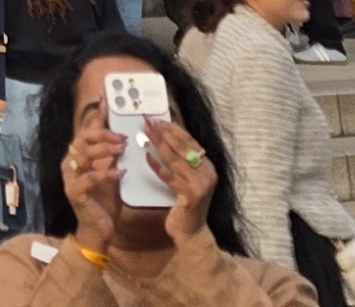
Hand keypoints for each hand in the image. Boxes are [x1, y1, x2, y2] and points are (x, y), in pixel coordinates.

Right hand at [58, 118, 126, 226]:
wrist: (99, 232)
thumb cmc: (104, 204)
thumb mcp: (111, 175)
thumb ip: (112, 158)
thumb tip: (122, 138)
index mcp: (77, 158)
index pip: (85, 132)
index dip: (95, 118)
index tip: (106, 103)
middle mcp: (70, 164)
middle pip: (81, 139)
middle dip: (102, 134)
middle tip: (121, 136)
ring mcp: (70, 178)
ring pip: (83, 154)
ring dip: (104, 149)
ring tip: (121, 149)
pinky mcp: (75, 192)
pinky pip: (90, 178)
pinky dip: (107, 173)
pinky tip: (121, 172)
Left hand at [146, 117, 217, 245]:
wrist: (191, 234)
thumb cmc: (186, 205)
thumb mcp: (187, 180)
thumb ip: (181, 163)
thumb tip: (164, 137)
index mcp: (208, 167)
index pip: (190, 142)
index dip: (174, 129)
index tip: (159, 119)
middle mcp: (208, 174)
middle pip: (182, 148)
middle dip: (164, 133)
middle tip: (148, 122)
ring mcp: (201, 185)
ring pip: (176, 160)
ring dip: (159, 144)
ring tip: (146, 134)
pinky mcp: (191, 196)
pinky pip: (170, 177)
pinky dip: (158, 166)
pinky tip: (147, 157)